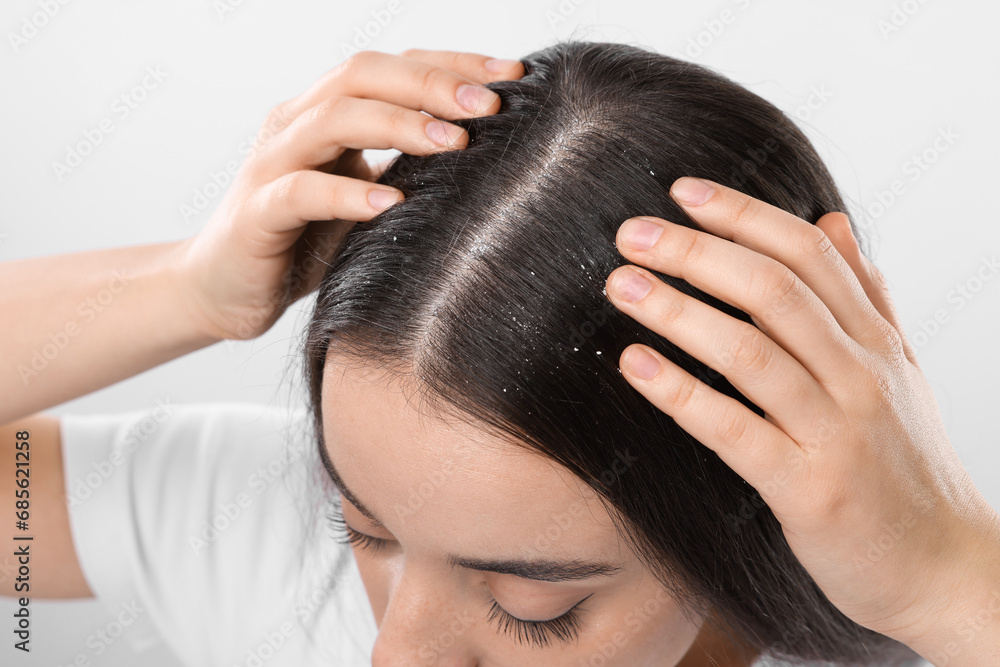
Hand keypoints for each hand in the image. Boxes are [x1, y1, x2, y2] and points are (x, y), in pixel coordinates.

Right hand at [175, 49, 523, 339]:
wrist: (224, 290)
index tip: (513, 76)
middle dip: (431, 84)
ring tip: (454, 143)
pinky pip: (300, 192)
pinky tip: (390, 204)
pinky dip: (347, 194)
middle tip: (490, 106)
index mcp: (326, 113)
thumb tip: (494, 158)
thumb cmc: (305, 242)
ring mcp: (271, 165)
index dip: (451, 64)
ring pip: (332, 120)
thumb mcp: (367, 198)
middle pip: (363, 75)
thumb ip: (409, 170)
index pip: (393, 68)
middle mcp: (296, 126)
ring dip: (398, 125)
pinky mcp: (257, 215)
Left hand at [604, 177, 999, 661]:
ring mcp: (836, 432)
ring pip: (751, 352)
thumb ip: (864, 295)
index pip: (807, 254)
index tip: (684, 191)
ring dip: (677, 312)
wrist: (944, 569)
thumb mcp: (897, 370)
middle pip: (773, 291)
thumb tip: (833, 220)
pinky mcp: (809, 489)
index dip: (743, 216)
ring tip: (621, 285)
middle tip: (632, 233)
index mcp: (875, 342)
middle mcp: (860, 376)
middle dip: (698, 253)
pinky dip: (682, 394)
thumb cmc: (907, 469)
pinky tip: (635, 365)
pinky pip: (735, 431)